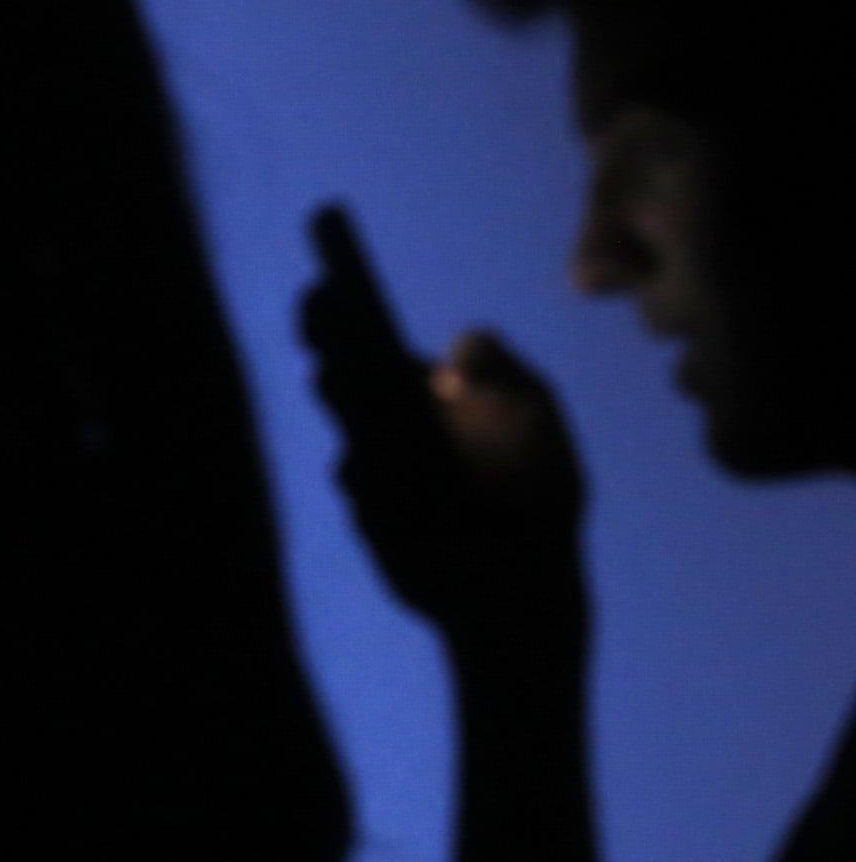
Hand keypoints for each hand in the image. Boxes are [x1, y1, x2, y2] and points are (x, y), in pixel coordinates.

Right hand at [299, 203, 586, 656]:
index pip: (366, 339)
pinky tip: (392, 457)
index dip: (338, 312)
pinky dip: (376, 472)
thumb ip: (496, 368)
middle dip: (334, 357)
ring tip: (351, 381)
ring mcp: (371, 469)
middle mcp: (384, 423)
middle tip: (337, 339)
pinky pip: (362, 484)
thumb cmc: (532, 486)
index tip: (329, 286)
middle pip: (343, 379)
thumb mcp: (531, 411)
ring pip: (348, 426)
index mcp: (420, 388)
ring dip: (351, 410)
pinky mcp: (368, 512)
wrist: (524, 575)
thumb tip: (454, 351)